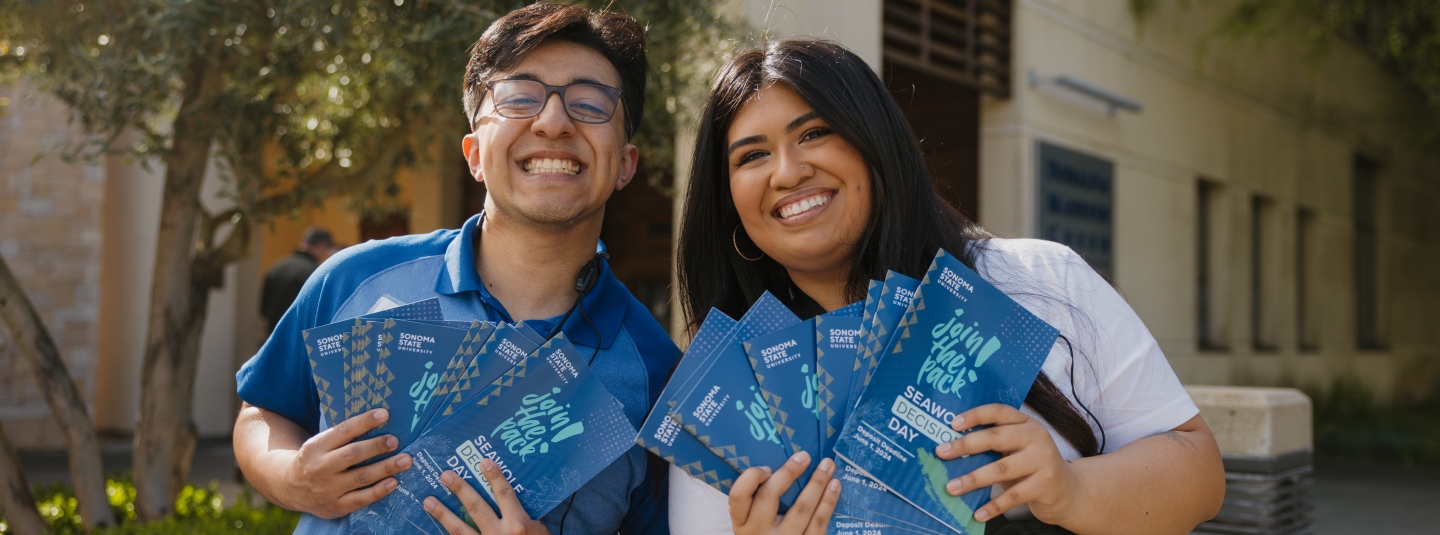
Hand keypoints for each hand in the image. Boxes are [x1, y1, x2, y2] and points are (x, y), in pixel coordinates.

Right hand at [280, 408, 412, 518]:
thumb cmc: (315, 459)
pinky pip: (361, 499)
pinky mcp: (336, 506)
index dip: (364, 422)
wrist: (290, 487)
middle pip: (352, 454)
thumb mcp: (320, 444)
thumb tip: (379, 418)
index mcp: (316, 447)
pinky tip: (394, 482)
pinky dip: (379, 490)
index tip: (385, 414)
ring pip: (361, 477)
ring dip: (386, 468)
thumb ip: (342, 435)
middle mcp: (320, 468)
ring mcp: (327, 489)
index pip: (343, 431)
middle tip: (396, 441)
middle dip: (376, 446)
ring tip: (406, 460)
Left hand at [423, 459, 550, 534]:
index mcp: (518, 524)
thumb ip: (525, 518)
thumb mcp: (539, 532)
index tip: (482, 462)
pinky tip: (433, 529)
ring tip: (428, 501)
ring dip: (443, 514)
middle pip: (476, 507)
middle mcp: (499, 534)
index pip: (504, 494)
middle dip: (460, 490)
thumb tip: (510, 501)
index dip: (494, 477)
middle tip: (445, 475)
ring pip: (460, 530)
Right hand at [728, 451, 840, 534]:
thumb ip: (758, 500)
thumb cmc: (766, 534)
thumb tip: (784, 464)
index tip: (767, 467)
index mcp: (741, 522)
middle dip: (788, 473)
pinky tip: (835, 486)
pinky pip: (818, 524)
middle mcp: (758, 532)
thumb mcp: (754, 522)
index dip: (752, 477)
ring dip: (817, 483)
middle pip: (769, 496)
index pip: (738, 495)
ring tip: (828, 465)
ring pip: (801, 509)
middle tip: (805, 456)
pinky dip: (828, 502)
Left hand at [935, 404, 1082, 524]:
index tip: (953, 424)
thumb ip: (995, 444)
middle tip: (941, 452)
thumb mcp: (1018, 449)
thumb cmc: (1033, 467)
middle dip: (966, 445)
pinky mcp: (1046, 484)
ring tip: (952, 487)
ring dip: (973, 479)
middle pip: (996, 438)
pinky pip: (1013, 496)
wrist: (1070, 491)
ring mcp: (1043, 460)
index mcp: (1025, 423)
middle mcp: (1036, 436)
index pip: (999, 411)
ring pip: (1001, 468)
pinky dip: (993, 506)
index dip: (975, 415)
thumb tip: (953, 449)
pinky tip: (978, 513)